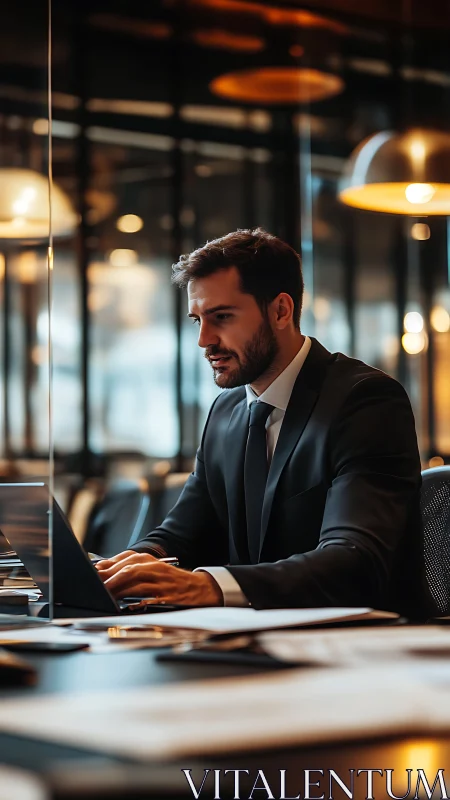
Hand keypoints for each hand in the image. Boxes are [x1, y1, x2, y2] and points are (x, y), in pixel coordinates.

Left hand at [96, 551, 222, 606]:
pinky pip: (148, 596)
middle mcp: (153, 567)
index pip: (123, 559)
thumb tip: (102, 573)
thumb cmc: (169, 581)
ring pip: (136, 580)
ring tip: (104, 594)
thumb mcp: (150, 571)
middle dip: (109, 576)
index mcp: (148, 560)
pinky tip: (125, 604)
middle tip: (93, 584)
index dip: (106, 566)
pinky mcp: (166, 595)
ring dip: (118, 587)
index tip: (90, 573)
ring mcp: (160, 581)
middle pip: (127, 568)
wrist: (197, 588)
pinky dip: (136, 599)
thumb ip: (128, 570)